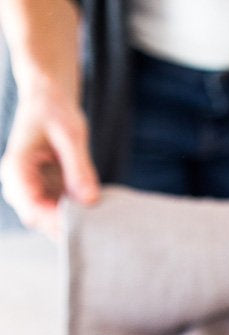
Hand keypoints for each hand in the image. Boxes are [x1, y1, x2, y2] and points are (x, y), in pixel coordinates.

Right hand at [0, 81, 99, 239]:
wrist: (49, 101)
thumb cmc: (55, 111)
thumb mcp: (71, 135)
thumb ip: (80, 167)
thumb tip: (90, 200)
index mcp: (16, 169)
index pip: (31, 209)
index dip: (57, 221)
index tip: (84, 222)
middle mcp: (18, 185)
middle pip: (41, 221)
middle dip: (67, 225)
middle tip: (97, 224)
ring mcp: (31, 191)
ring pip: (51, 222)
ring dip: (74, 221)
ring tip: (97, 216)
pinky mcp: (45, 193)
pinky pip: (61, 213)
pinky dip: (77, 214)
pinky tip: (93, 208)